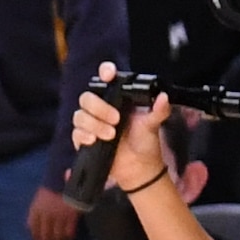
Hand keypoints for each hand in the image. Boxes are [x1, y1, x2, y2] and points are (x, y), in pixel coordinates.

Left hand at [24, 183, 82, 239]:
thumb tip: (30, 227)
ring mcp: (59, 216)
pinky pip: (68, 232)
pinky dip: (68, 238)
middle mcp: (46, 215)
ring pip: (57, 235)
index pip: (33, 230)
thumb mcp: (39, 199)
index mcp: (36, 210)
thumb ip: (35, 212)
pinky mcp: (70, 216)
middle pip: (45, 235)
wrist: (66, 178)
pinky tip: (69, 239)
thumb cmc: (52, 187)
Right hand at [69, 78, 171, 197]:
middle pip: (87, 98)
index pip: (105, 79)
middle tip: (116, 119)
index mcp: (117, 99)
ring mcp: (91, 123)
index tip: (109, 75)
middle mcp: (101, 108)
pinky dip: (84, 135)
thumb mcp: (153, 124)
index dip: (104, 72)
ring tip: (110, 135)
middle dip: (99, 108)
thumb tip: (163, 97)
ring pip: (80, 115)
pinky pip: (76, 133)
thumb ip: (159, 110)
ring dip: (94, 124)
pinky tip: (94, 140)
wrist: (139, 167)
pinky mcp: (84, 139)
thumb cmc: (145, 142)